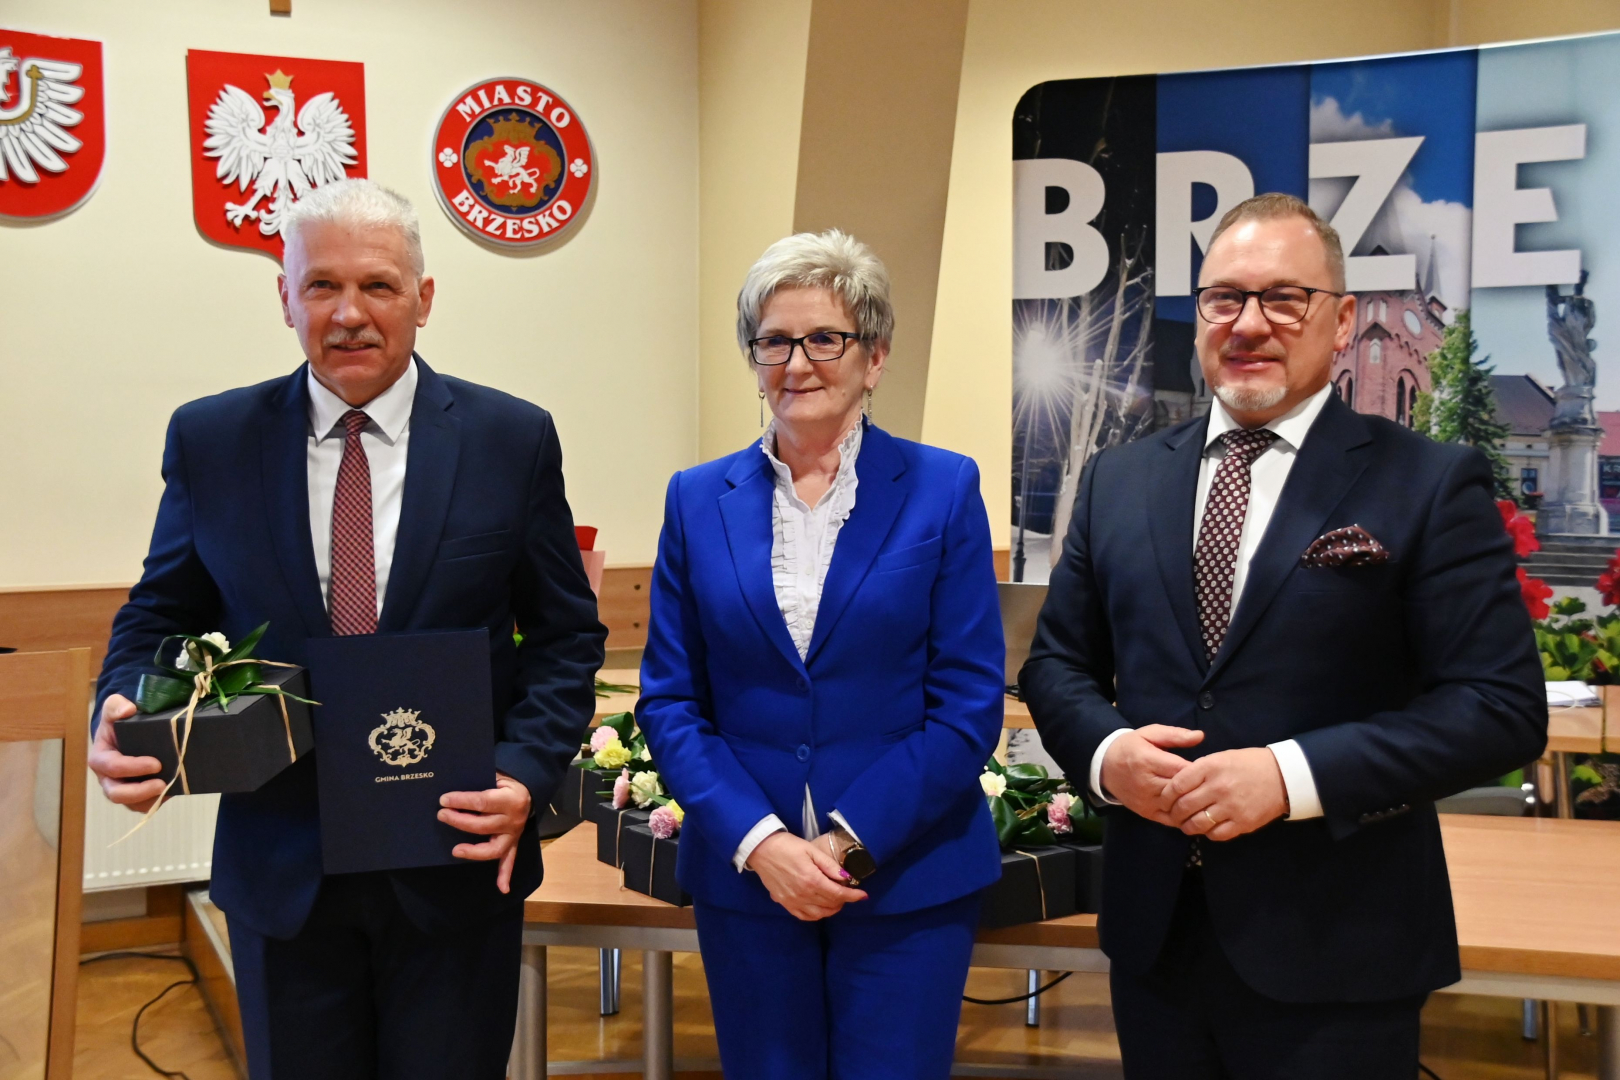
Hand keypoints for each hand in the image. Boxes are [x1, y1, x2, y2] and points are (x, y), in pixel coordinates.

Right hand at [86, 694, 167, 813]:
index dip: (132, 767)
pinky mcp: (137, 794)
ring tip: (169, 789)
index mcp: (101, 758)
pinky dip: (158, 802)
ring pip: (132, 804)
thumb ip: (116, 706)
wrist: (130, 731)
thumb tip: (127, 710)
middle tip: (162, 784)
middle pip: (116, 794)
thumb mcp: (115, 708)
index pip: (112, 767)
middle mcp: (108, 778)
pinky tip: (173, 791)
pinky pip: (145, 805)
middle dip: (139, 792)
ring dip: (150, 800)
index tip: (156, 764)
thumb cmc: (120, 722)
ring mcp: (122, 788)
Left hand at [440, 772, 531, 893]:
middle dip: (459, 821)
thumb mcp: (498, 775)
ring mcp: (514, 834)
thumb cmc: (507, 783)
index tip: (443, 799)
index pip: (482, 801)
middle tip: (441, 815)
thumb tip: (454, 787)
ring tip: (456, 850)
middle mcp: (514, 819)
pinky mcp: (513, 843)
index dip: (461, 800)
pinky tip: (502, 888)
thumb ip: (480, 781)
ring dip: (474, 851)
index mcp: (511, 799)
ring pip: (494, 848)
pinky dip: (505, 875)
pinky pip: (510, 860)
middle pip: (483, 825)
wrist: (530, 792)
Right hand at [745, 831, 866, 920]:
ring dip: (831, 909)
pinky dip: (816, 915)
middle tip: (848, 892)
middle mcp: (803, 895)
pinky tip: (820, 907)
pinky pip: (804, 916)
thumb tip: (847, 879)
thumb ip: (830, 866)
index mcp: (812, 880)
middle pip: (831, 905)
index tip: (863, 895)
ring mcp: (793, 902)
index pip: (839, 894)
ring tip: (836, 899)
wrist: (761, 849)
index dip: (853, 896)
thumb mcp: (811, 851)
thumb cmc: (788, 846)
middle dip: (844, 901)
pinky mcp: (784, 904)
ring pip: (819, 914)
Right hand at [1099, 725, 1205, 825]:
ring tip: (1207, 798)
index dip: (1200, 770)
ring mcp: (1146, 801)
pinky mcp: (1146, 813)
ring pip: (1178, 806)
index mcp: (1148, 761)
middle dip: (1199, 788)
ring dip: (1194, 803)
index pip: (1182, 769)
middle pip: (1181, 790)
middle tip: (1212, 784)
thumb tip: (1200, 736)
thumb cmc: (1131, 746)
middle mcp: (1147, 783)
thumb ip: (1175, 735)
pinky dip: (1184, 816)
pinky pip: (1170, 819)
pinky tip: (1195, 811)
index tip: (1210, 768)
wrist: (1105, 765)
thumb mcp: (1150, 733)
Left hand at [1162, 747, 1288, 840]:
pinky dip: (1208, 833)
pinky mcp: (1243, 823)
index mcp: (1210, 767)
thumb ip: (1198, 771)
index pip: (1177, 785)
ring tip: (1187, 825)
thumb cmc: (1248, 764)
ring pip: (1197, 824)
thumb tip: (1176, 786)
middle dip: (1174, 814)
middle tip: (1173, 815)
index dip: (1165, 796)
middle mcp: (1218, 787)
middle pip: (1184, 806)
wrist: (1282, 776)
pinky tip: (1207, 828)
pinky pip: (1216, 834)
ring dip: (1187, 827)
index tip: (1163, 801)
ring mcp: (1231, 807)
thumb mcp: (1220, 758)